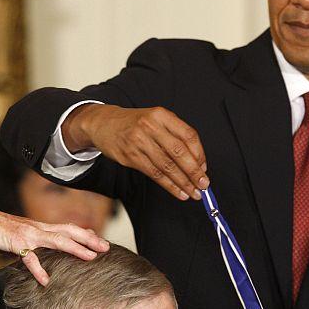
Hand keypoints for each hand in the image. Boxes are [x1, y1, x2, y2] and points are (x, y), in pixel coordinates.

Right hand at [0, 208, 109, 285]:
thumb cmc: (12, 231)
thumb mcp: (34, 233)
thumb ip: (50, 237)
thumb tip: (68, 243)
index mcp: (47, 227)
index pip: (72, 229)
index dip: (89, 235)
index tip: (105, 244)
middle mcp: (42, 229)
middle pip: (70, 232)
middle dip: (90, 239)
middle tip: (106, 248)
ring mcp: (30, 235)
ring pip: (57, 240)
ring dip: (75, 248)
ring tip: (90, 257)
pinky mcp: (17, 243)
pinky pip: (29, 257)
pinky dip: (38, 269)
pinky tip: (46, 280)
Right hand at [63, 103, 208, 200]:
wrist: (103, 123)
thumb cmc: (136, 123)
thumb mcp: (157, 120)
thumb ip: (177, 136)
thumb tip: (198, 162)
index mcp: (162, 115)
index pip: (188, 136)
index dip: (200, 154)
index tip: (205, 168)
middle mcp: (150, 126)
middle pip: (179, 152)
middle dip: (194, 172)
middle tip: (204, 185)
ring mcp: (139, 142)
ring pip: (167, 166)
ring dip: (183, 183)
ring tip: (194, 193)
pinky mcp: (130, 157)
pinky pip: (155, 174)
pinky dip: (169, 186)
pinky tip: (179, 192)